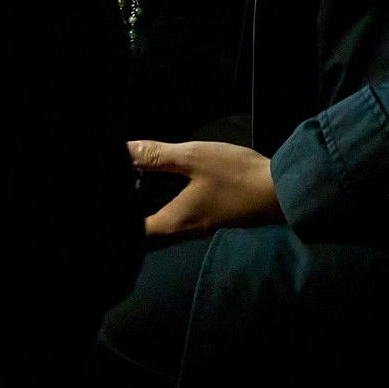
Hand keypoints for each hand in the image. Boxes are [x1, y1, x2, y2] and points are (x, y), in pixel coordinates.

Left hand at [128, 139, 280, 239]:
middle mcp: (183, 232)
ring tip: (133, 190)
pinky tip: (163, 188)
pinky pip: (178, 220)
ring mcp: (199, 228)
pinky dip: (164, 208)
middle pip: (146, 236)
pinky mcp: (211, 219)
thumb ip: (157, 155)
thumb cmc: (235, 176)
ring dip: (147, 214)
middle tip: (116, 197)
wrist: (281, 190)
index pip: (134, 236)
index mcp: (174, 222)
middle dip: (130, 222)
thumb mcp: (194, 157)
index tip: (107, 204)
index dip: (117, 227)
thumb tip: (122, 151)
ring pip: (163, 228)